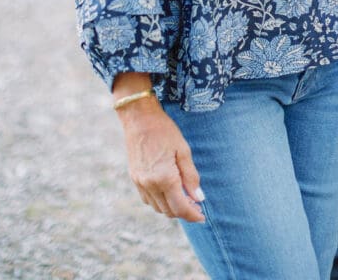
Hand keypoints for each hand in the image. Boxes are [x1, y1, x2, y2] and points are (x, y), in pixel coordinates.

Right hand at [117, 97, 205, 222]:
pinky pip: (148, 200)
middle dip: (184, 212)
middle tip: (196, 205)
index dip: (193, 215)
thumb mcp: (183, 150)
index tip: (202, 217)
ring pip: (158, 207)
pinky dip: (160, 201)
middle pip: (169, 211)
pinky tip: (169, 191)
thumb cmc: (164, 131)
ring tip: (184, 198)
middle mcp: (150, 185)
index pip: (180, 207)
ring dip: (171, 208)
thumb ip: (191, 177)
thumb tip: (199, 198)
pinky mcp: (135, 179)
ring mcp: (140, 183)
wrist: (139, 119)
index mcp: (165, 178)